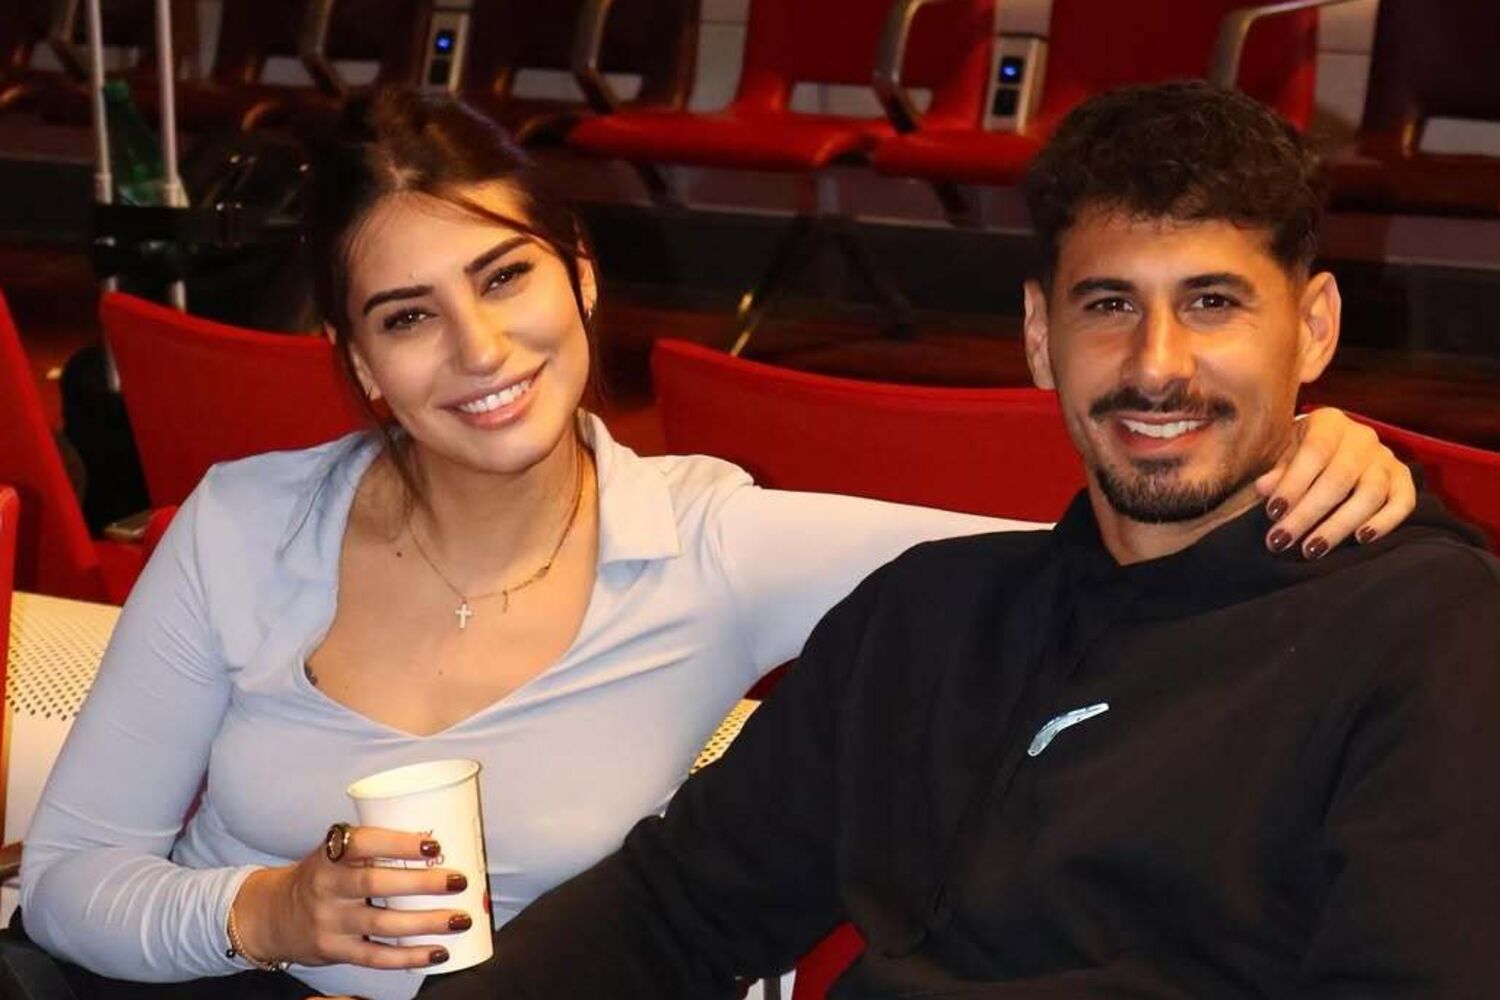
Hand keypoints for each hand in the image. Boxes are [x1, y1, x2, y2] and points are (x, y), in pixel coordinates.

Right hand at [232, 824, 472, 970]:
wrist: (273, 916)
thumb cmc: (323, 876)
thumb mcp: (336, 853)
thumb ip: (375, 847)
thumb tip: (441, 840)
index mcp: (330, 854)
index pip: (362, 842)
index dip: (398, 843)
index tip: (433, 845)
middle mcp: (326, 886)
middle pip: (375, 884)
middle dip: (421, 883)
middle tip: (458, 881)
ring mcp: (329, 921)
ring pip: (382, 924)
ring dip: (425, 923)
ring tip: (460, 919)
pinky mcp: (334, 951)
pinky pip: (375, 957)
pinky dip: (409, 957)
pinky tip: (438, 953)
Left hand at [1255, 408, 1415, 558]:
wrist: (1329, 446)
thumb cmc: (1298, 453)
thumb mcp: (1282, 454)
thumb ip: (1275, 471)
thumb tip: (1264, 488)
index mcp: (1329, 422)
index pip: (1315, 452)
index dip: (1294, 484)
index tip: (1273, 512)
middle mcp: (1362, 437)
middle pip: (1340, 479)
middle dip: (1308, 514)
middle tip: (1282, 540)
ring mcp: (1386, 458)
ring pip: (1370, 494)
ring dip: (1339, 526)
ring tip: (1311, 549)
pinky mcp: (1403, 479)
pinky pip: (1403, 502)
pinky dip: (1384, 523)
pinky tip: (1360, 540)